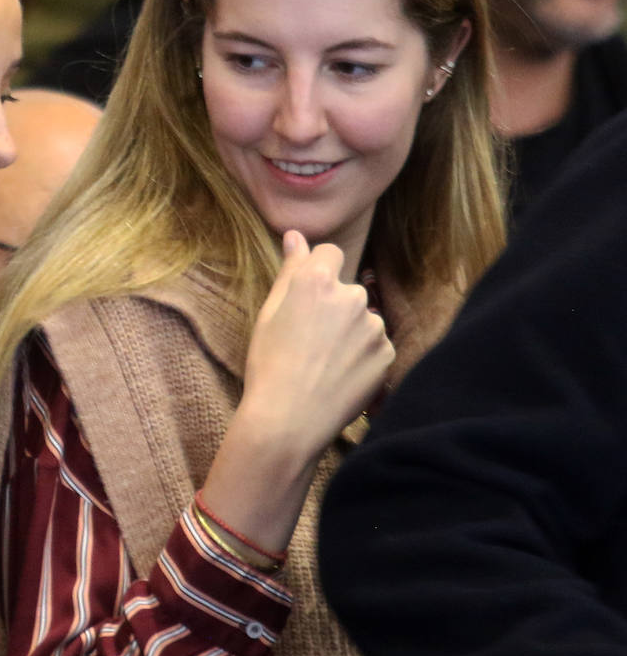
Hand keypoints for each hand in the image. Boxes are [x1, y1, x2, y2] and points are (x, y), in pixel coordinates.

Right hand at [241, 230, 394, 457]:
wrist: (288, 420)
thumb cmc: (269, 365)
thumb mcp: (269, 314)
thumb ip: (289, 270)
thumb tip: (295, 235)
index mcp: (317, 281)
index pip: (329, 253)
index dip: (317, 272)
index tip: (307, 298)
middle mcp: (351, 296)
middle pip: (347, 289)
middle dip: (333, 306)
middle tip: (309, 340)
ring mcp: (373, 325)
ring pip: (362, 319)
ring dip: (350, 332)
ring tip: (325, 363)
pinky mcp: (387, 353)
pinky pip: (375, 345)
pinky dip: (362, 357)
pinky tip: (340, 376)